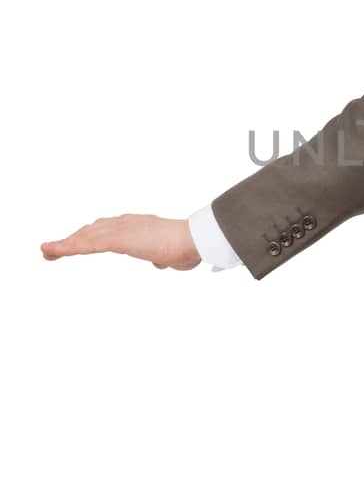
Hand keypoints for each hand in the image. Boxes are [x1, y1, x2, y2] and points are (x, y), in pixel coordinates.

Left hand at [40, 214, 201, 270]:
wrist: (194, 239)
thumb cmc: (189, 247)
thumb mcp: (172, 256)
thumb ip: (162, 257)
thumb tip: (159, 262)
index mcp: (137, 226)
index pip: (107, 230)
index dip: (89, 236)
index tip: (76, 242)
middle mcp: (125, 223)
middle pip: (91, 231)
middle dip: (71, 240)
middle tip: (51, 249)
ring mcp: (121, 229)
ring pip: (85, 237)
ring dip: (64, 244)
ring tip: (46, 251)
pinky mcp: (118, 239)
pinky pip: (86, 244)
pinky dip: (68, 247)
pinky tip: (54, 251)